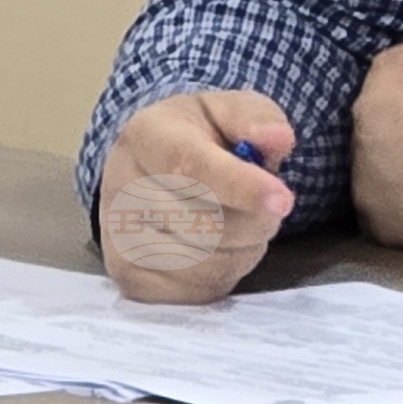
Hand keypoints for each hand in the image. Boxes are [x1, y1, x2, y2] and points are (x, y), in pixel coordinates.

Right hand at [95, 90, 297, 302]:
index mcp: (146, 135)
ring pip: (204, 265)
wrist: (152, 168)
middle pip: (203, 226)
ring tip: (241, 223)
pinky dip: (223, 275)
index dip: (241, 186)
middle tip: (268, 205)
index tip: (284, 200)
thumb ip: (256, 118)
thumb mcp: (230, 110)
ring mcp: (118, 240)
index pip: (190, 167)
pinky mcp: (129, 280)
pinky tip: (219, 249)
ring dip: (243, 250)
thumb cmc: (200, 136)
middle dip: (255, 222)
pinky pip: (196, 293)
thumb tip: (277, 137)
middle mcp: (120, 188)